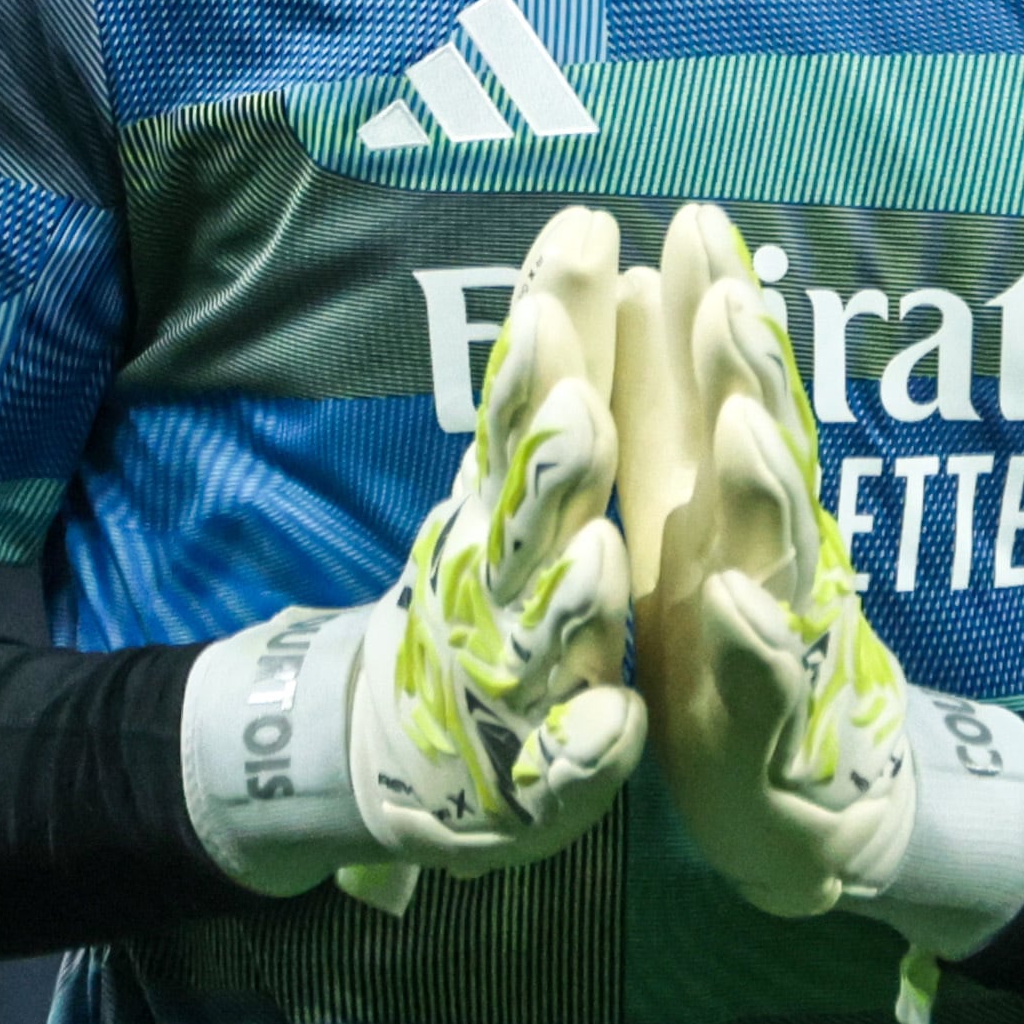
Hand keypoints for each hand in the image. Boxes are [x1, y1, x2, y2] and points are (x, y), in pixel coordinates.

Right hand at [182, 206, 644, 907]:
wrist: (407, 758)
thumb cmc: (489, 600)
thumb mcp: (513, 478)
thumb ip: (547, 374)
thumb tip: (581, 237)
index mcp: (510, 508)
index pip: (531, 401)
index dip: (554, 325)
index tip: (582, 238)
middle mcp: (499, 587)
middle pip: (525, 512)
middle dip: (554, 458)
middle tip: (583, 401)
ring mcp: (510, 688)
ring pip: (542, 639)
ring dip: (568, 601)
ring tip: (595, 558)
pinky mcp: (532, 786)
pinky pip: (561, 773)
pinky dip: (584, 754)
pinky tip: (616, 730)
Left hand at [617, 203, 1023, 1023]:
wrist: (801, 797)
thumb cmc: (732, 629)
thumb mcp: (680, 505)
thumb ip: (670, 399)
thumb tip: (649, 271)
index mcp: (728, 496)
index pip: (730, 385)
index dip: (717, 305)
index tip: (696, 217)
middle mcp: (763, 548)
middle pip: (762, 448)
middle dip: (746, 373)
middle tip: (728, 293)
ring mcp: (776, 633)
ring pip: (774, 549)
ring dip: (760, 484)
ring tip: (738, 422)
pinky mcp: (768, 726)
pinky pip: (763, 681)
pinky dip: (754, 643)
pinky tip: (734, 604)